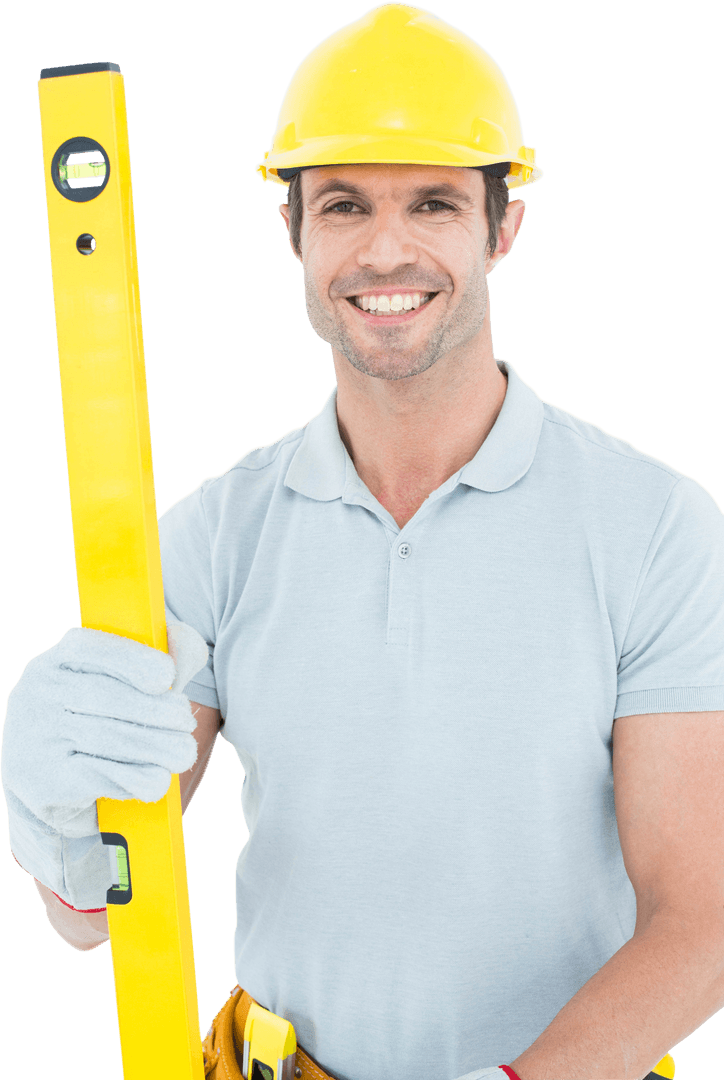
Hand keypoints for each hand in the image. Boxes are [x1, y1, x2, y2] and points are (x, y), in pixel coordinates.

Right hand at [1, 622, 207, 905]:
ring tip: (180, 755)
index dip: (131, 660)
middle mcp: (37, 694)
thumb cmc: (108, 724)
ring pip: (102, 739)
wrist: (55, 788)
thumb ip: (164, 657)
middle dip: (153, 715)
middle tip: (187, 727)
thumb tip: (190, 645)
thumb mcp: (131, 687)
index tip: (168, 676)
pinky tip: (153, 783)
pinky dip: (128, 780)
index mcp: (60, 660)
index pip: (91, 648)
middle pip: (104, 700)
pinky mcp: (38, 783)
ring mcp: (32, 738)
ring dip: (149, 749)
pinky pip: (91, 779)